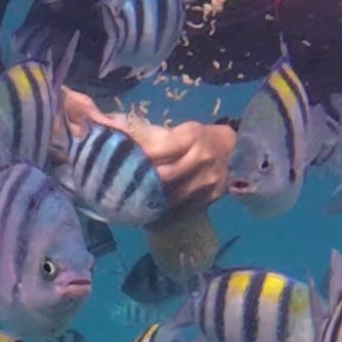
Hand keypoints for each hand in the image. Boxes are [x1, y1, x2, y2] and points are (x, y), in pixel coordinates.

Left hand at [84, 102, 237, 216]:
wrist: (236, 152)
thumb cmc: (200, 137)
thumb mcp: (181, 130)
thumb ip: (149, 134)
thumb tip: (105, 125)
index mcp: (191, 136)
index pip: (159, 149)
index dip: (137, 157)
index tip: (116, 161)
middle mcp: (201, 158)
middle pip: (163, 176)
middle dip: (139, 183)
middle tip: (114, 190)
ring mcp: (208, 181)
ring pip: (171, 196)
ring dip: (149, 202)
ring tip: (126, 205)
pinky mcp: (211, 197)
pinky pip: (182, 209)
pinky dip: (163, 213)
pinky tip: (147, 215)